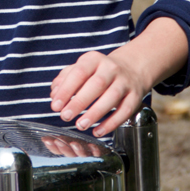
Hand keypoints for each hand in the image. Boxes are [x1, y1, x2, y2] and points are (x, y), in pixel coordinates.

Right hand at [40, 134, 102, 157]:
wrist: (100, 148)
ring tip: (74, 144)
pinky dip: (94, 151)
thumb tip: (44, 134)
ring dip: (77, 150)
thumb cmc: (81, 141)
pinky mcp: (99, 153)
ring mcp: (87, 154)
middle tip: (57, 141)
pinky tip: (92, 146)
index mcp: (68, 150)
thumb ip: (59, 135)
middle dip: (62, 148)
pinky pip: (97, 154)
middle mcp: (77, 153)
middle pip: (68, 154)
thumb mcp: (68, 137)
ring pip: (81, 155)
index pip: (57, 151)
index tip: (46, 139)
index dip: (51, 146)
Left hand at [49, 18, 188, 136]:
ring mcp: (125, 82)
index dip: (66, 90)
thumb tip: (54, 94)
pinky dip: (111, 123)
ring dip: (95, 113)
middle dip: (79, 102)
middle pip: (96, 84)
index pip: (79, 72)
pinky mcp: (135, 96)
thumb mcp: (82, 68)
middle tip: (65, 116)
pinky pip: (124, 110)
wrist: (131, 69)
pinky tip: (98, 131)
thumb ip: (65, 79)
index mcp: (94, 59)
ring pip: (112, 97)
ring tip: (81, 125)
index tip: (55, 105)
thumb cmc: (99, 72)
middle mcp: (111, 68)